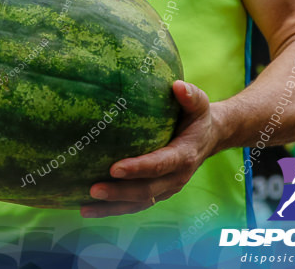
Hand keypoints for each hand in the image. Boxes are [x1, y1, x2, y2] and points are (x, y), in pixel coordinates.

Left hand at [81, 80, 217, 217]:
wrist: (210, 137)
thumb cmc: (197, 116)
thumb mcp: (198, 104)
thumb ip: (190, 96)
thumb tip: (177, 86)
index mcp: (184, 155)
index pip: (160, 164)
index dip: (139, 168)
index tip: (115, 168)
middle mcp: (176, 177)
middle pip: (146, 190)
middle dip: (119, 192)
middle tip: (93, 189)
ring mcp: (167, 188)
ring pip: (139, 203)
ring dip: (112, 207)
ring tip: (84, 207)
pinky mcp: (158, 192)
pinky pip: (136, 204)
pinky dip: (114, 209)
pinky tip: (89, 208)